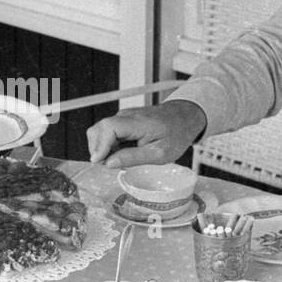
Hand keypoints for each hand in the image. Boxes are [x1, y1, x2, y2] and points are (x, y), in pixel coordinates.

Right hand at [86, 100, 206, 168]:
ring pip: (100, 132)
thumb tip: (108, 164)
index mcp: (137, 122)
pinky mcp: (122, 120)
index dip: (99, 145)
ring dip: (104, 149)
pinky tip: (124, 152)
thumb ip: (133, 158)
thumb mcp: (159, 153)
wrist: (184, 117)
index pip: (108, 128)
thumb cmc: (176, 134)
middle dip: (98, 150)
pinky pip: (108, 133)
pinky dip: (110, 146)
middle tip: (112, 165)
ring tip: (121, 159)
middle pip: (98, 130)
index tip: (98, 162)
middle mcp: (126, 116)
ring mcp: (122, 117)